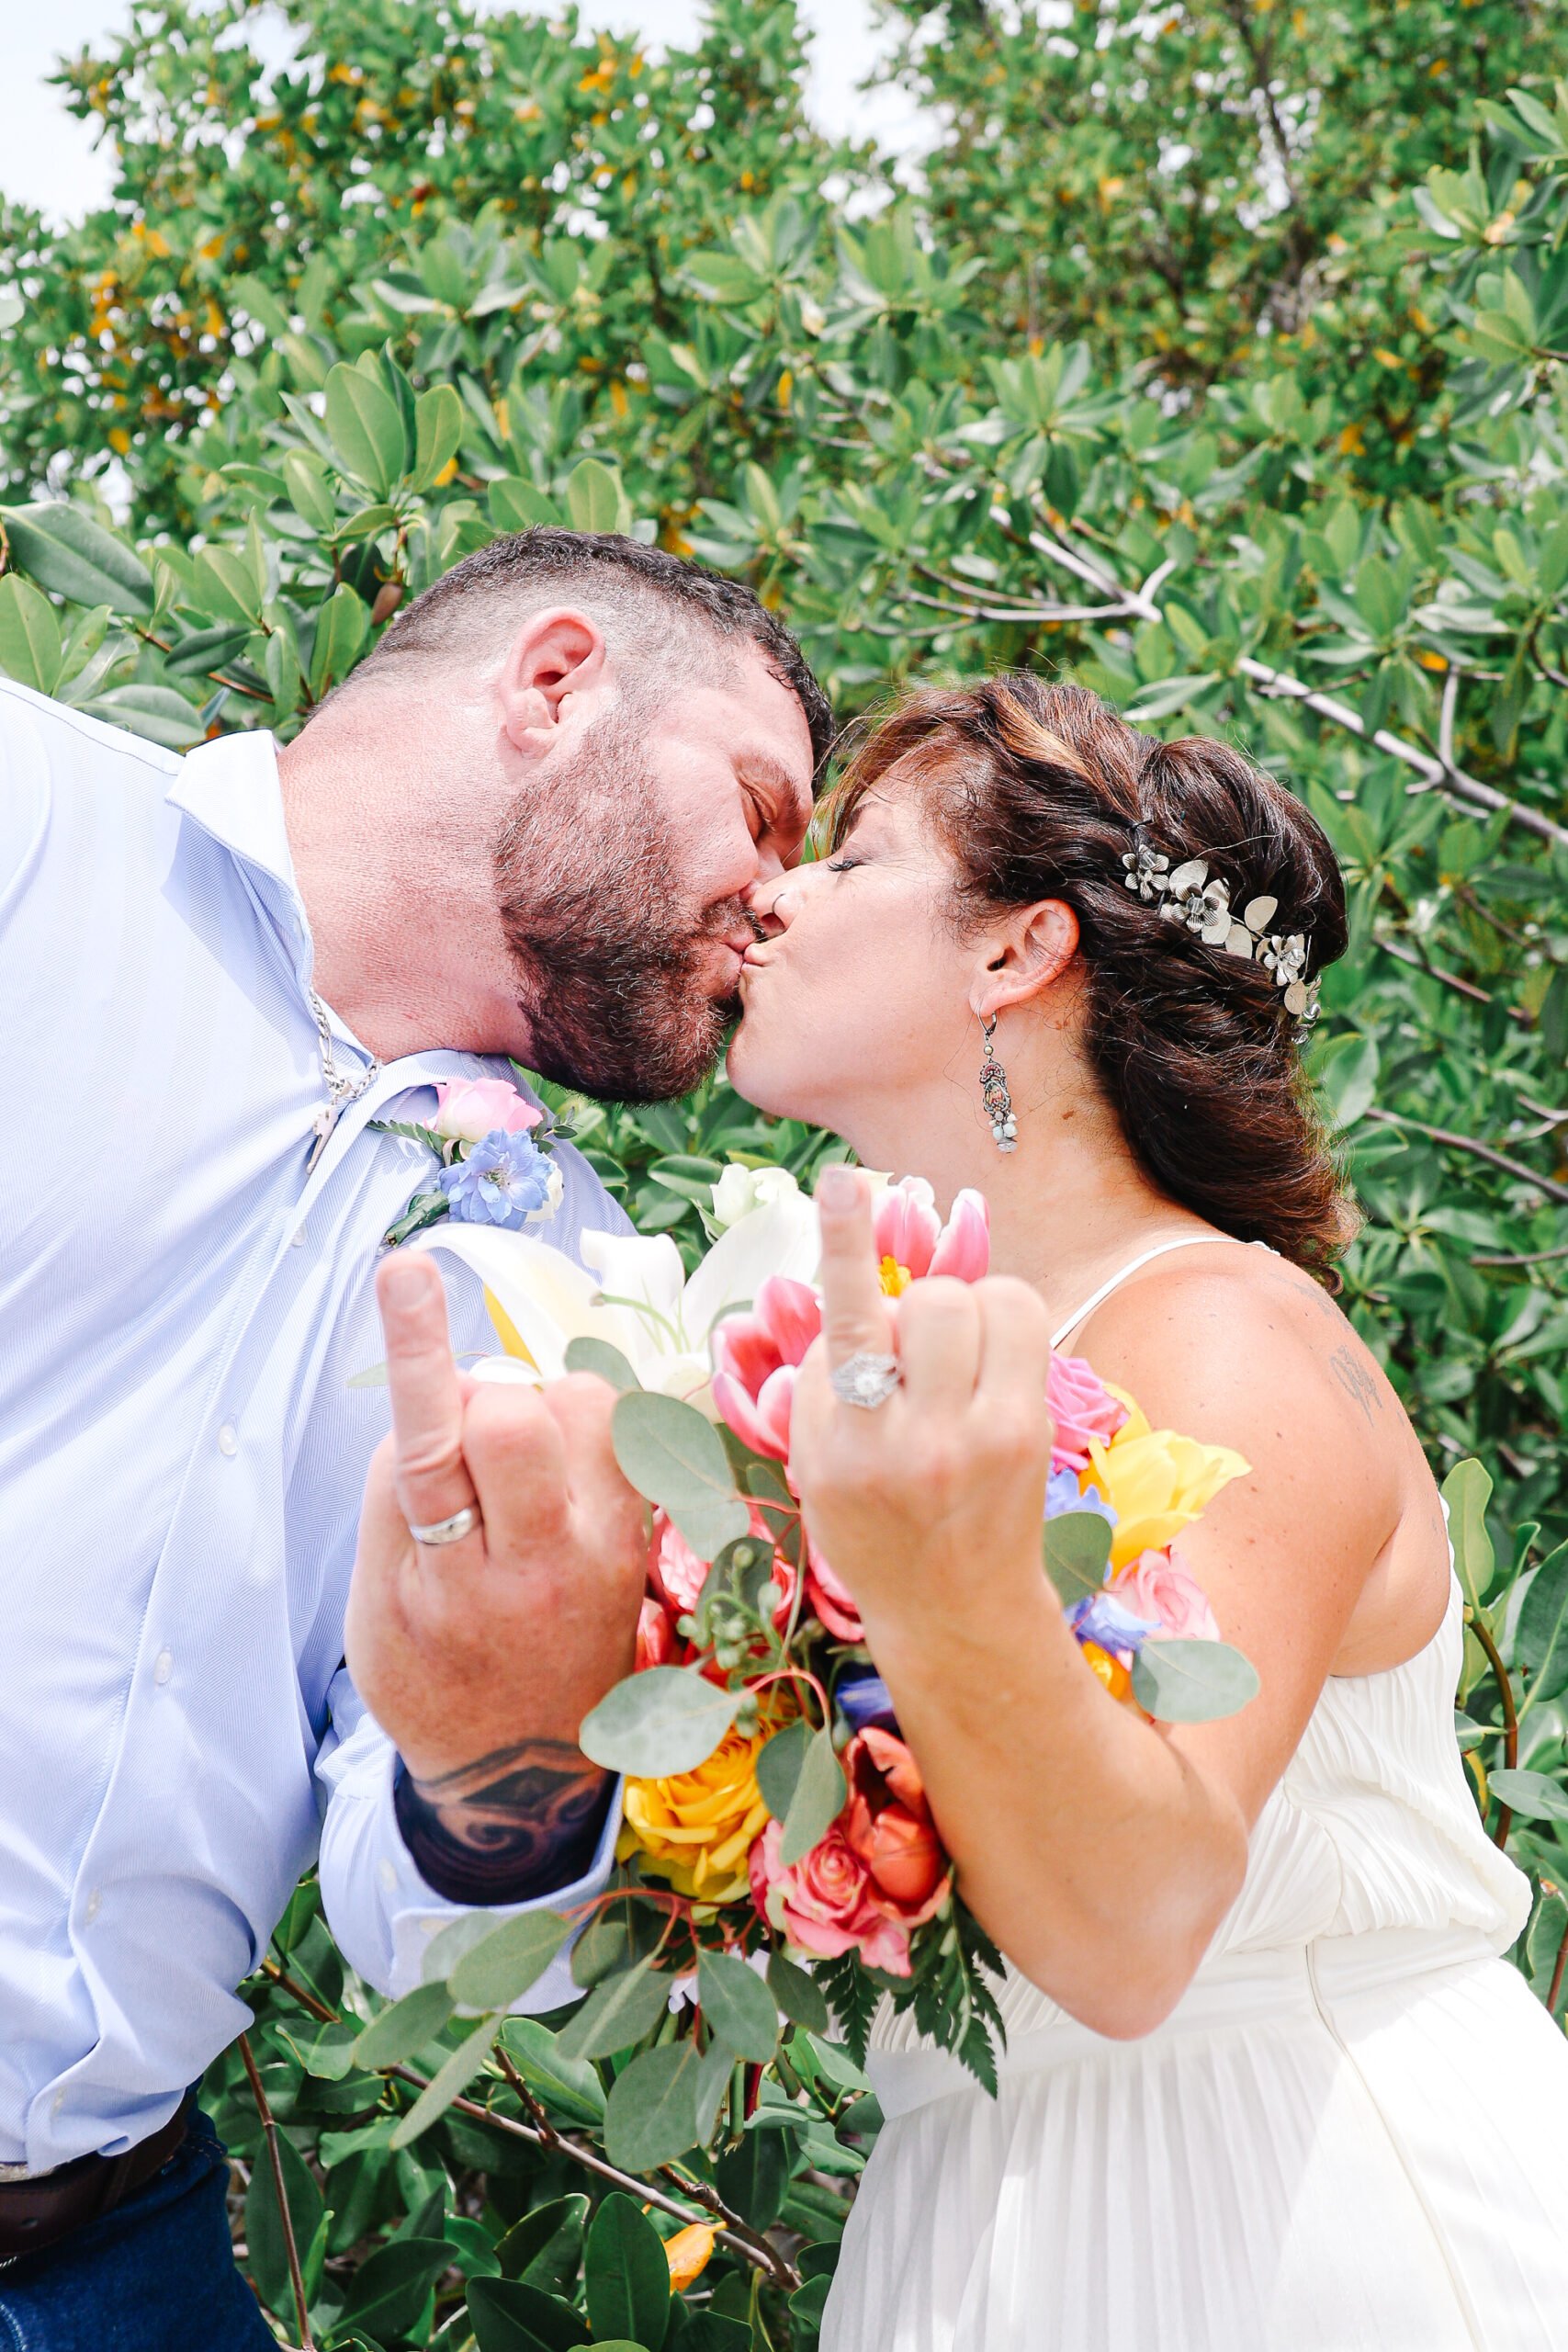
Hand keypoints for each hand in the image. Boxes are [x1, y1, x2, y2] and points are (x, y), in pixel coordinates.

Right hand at [346, 1251, 646, 1897]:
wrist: (518, 1770)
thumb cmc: (430, 1667)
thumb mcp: (377, 1602)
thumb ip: (397, 1497)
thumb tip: (440, 1397)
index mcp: (439, 1581)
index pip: (426, 1445)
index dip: (415, 1348)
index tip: (407, 1268)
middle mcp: (527, 1568)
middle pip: (512, 1416)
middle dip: (480, 1400)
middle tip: (469, 1451)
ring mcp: (599, 1556)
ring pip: (581, 1409)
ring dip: (541, 1405)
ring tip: (521, 1468)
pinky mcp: (643, 1545)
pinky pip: (628, 1434)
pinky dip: (589, 1425)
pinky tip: (567, 1467)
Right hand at [788, 1168, 1054, 1651]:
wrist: (954, 1611)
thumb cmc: (871, 1526)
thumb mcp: (816, 1464)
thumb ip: (825, 1377)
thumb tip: (856, 1289)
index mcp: (846, 1447)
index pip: (847, 1330)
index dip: (843, 1245)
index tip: (843, 1182)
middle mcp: (915, 1440)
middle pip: (930, 1304)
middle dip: (919, 1309)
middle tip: (912, 1356)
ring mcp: (981, 1436)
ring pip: (981, 1300)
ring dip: (962, 1309)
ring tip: (951, 1361)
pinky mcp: (1028, 1431)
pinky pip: (1020, 1319)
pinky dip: (999, 1322)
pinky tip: (985, 1365)